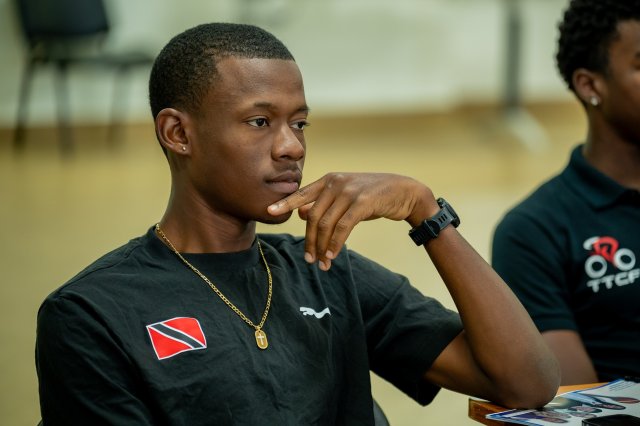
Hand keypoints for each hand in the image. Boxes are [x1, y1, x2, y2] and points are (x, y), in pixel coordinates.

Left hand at [267, 172, 436, 269]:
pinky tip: (333, 255)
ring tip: (322, 262)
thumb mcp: (346, 197)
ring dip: (322, 246)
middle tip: (309, 258)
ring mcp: (349, 191)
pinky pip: (342, 227)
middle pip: (312, 216)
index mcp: (329, 180)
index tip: (269, 212)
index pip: (301, 193)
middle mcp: (336, 183)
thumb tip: (301, 213)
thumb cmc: (373, 195)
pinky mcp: (362, 202)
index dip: (285, 204)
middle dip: (309, 240)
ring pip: (325, 224)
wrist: (404, 191)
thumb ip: (324, 203)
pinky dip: (335, 243)